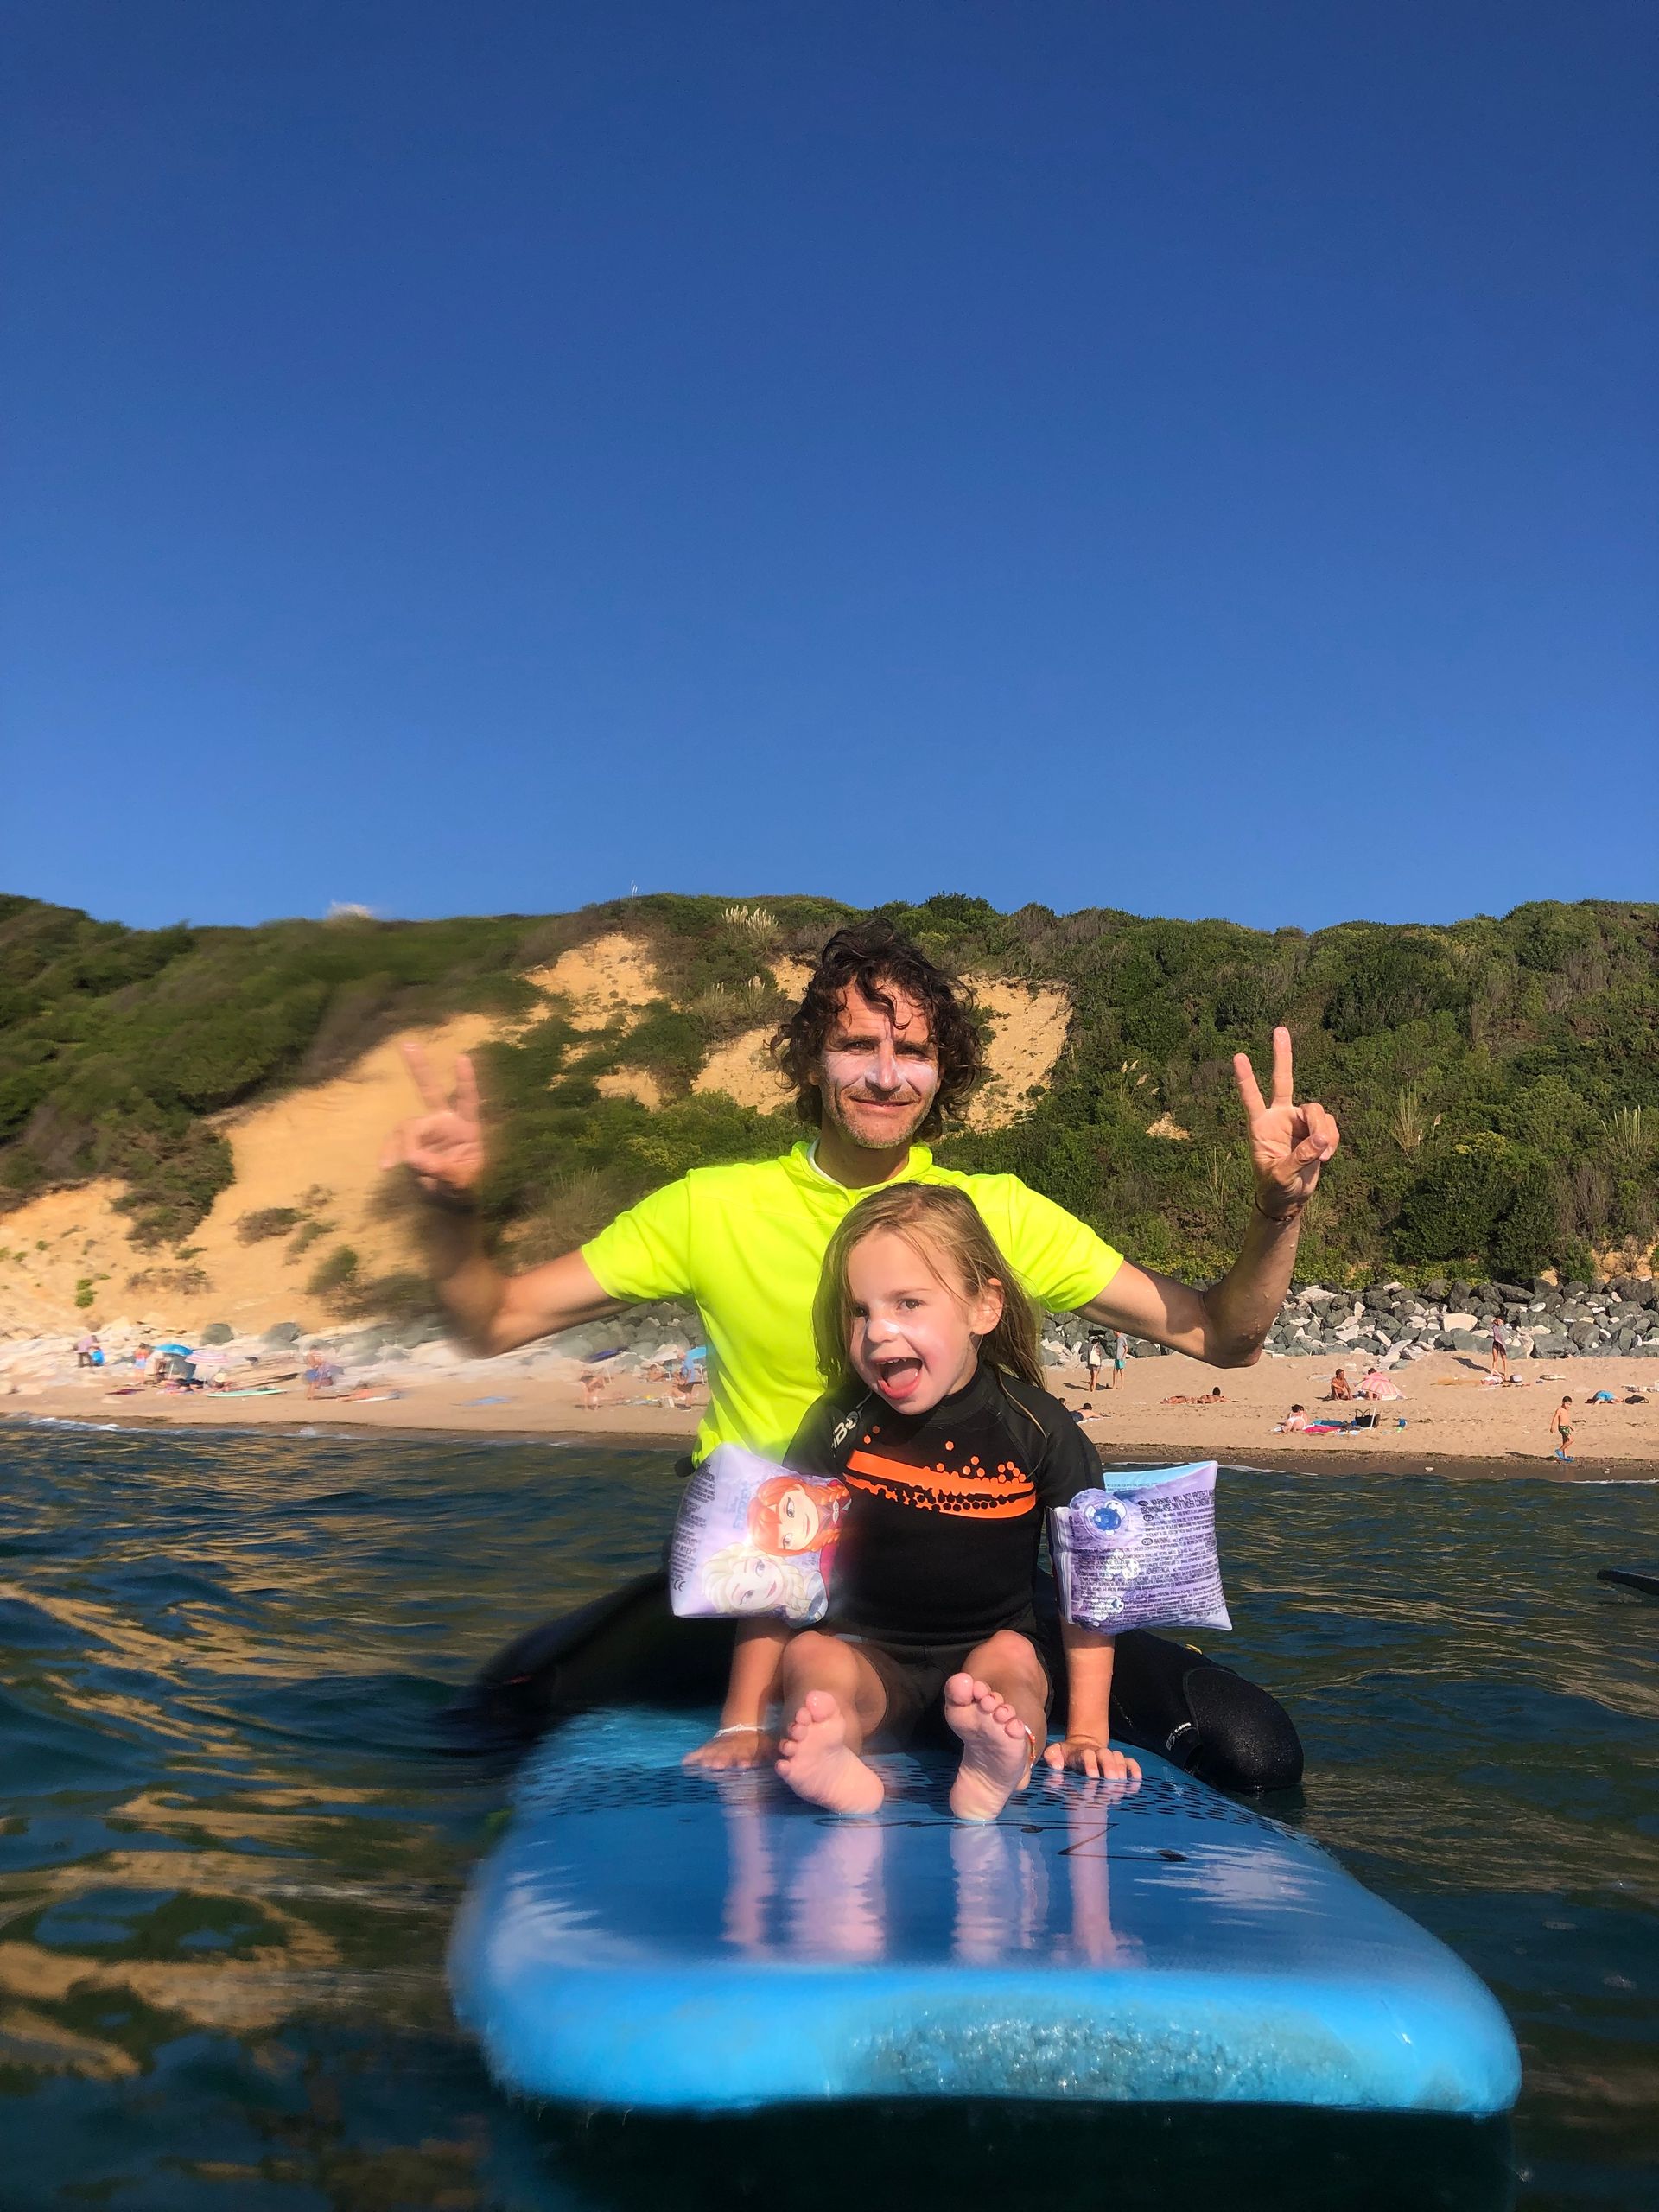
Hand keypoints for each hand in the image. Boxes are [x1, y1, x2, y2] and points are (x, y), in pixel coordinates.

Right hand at [379, 1043, 485, 1196]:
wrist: (451, 1199)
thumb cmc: (466, 1185)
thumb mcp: (464, 1182)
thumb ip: (446, 1171)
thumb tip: (417, 1160)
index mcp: (467, 1126)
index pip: (467, 1100)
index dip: (465, 1081)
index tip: (462, 1058)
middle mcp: (445, 1121)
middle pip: (430, 1091)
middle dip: (419, 1068)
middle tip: (407, 1044)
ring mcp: (426, 1131)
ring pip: (408, 1126)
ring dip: (406, 1146)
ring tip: (411, 1166)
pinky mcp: (411, 1144)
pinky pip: (397, 1143)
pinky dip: (390, 1152)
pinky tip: (386, 1165)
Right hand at [683, 1724, 776, 1770]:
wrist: (742, 1725)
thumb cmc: (755, 1741)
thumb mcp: (765, 1744)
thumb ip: (769, 1752)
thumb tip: (778, 1755)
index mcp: (746, 1749)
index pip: (745, 1754)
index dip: (744, 1759)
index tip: (743, 1765)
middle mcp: (732, 1750)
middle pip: (727, 1754)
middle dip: (723, 1760)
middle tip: (717, 1766)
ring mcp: (721, 1748)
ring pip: (714, 1752)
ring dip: (708, 1759)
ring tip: (703, 1764)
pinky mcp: (711, 1747)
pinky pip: (702, 1751)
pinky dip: (694, 1756)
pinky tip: (685, 1761)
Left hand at [1042, 1736, 1141, 1781]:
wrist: (1083, 1743)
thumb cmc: (1068, 1754)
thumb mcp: (1055, 1752)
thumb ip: (1052, 1756)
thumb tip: (1057, 1766)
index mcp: (1081, 1752)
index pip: (1087, 1755)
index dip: (1090, 1764)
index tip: (1092, 1776)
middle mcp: (1097, 1753)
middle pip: (1106, 1755)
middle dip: (1110, 1767)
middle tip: (1111, 1781)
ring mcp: (1109, 1756)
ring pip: (1119, 1758)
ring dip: (1121, 1769)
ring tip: (1121, 1783)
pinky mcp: (1119, 1760)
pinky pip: (1130, 1762)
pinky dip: (1134, 1769)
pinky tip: (1136, 1779)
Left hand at [1231, 1027, 1338, 1219]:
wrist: (1289, 1199)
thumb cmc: (1275, 1188)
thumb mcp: (1282, 1176)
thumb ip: (1301, 1157)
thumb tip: (1321, 1138)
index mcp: (1260, 1126)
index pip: (1251, 1098)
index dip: (1246, 1079)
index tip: (1238, 1056)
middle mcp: (1279, 1117)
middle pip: (1283, 1080)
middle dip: (1283, 1056)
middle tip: (1279, 1029)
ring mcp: (1298, 1122)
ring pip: (1317, 1109)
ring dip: (1324, 1129)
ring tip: (1322, 1155)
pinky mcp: (1316, 1130)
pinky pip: (1330, 1125)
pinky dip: (1333, 1140)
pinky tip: (1326, 1157)